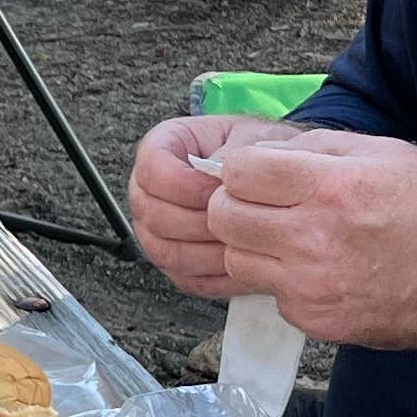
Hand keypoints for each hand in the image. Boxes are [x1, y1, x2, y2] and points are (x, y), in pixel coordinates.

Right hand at [128, 113, 243, 300]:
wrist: (269, 179)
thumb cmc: (254, 152)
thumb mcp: (250, 138)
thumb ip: (234, 153)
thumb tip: (222, 178)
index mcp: (158, 151)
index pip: (152, 171)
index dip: (185, 184)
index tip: (222, 187)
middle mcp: (147, 194)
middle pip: (155, 217)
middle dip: (202, 221)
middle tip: (240, 219)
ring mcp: (156, 233)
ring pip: (168, 253)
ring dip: (210, 250)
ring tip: (246, 239)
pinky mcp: (175, 264)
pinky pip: (187, 278)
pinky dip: (217, 274)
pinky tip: (245, 259)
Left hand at [202, 126, 416, 356]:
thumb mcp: (388, 153)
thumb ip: (318, 147)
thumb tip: (261, 154)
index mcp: (332, 187)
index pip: (238, 173)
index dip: (242, 170)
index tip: (259, 174)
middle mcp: (314, 239)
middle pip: (224, 218)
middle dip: (234, 206)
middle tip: (264, 205)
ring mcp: (311, 286)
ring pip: (236, 259)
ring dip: (252, 246)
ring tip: (291, 238)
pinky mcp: (316, 321)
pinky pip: (271, 294)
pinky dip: (283, 281)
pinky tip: (320, 270)